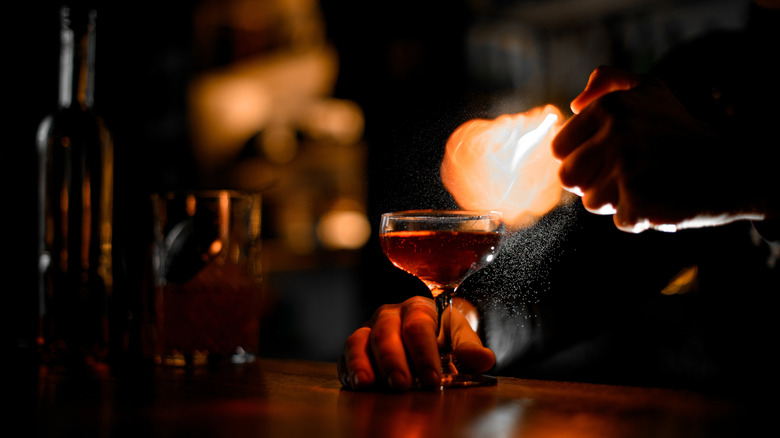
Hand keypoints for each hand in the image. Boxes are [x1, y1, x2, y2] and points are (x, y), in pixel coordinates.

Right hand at [338, 296, 494, 390]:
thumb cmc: (443, 336)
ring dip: (363, 363)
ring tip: (368, 385)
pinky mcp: (355, 347)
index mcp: (418, 308)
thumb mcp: (460, 338)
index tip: (432, 379)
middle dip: (393, 360)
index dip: (424, 353)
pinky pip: (346, 354)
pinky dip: (348, 369)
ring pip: (359, 340)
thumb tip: (485, 360)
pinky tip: (355, 384)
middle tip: (402, 385)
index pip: (418, 327)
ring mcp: (369, 329)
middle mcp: (390, 315)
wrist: (428, 335)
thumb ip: (470, 348)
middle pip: (386, 332)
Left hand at [552, 65, 766, 232]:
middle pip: (568, 178)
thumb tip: (574, 104)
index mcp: (609, 108)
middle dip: (593, 183)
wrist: (735, 166)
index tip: (608, 158)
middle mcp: (614, 133)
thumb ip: (609, 83)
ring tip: (650, 184)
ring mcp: (626, 167)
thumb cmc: (683, 131)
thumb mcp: (651, 91)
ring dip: (618, 201)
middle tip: (628, 176)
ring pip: (592, 202)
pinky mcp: (637, 199)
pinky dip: (641, 218)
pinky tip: (663, 200)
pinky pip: (620, 220)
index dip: (582, 159)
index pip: (559, 149)